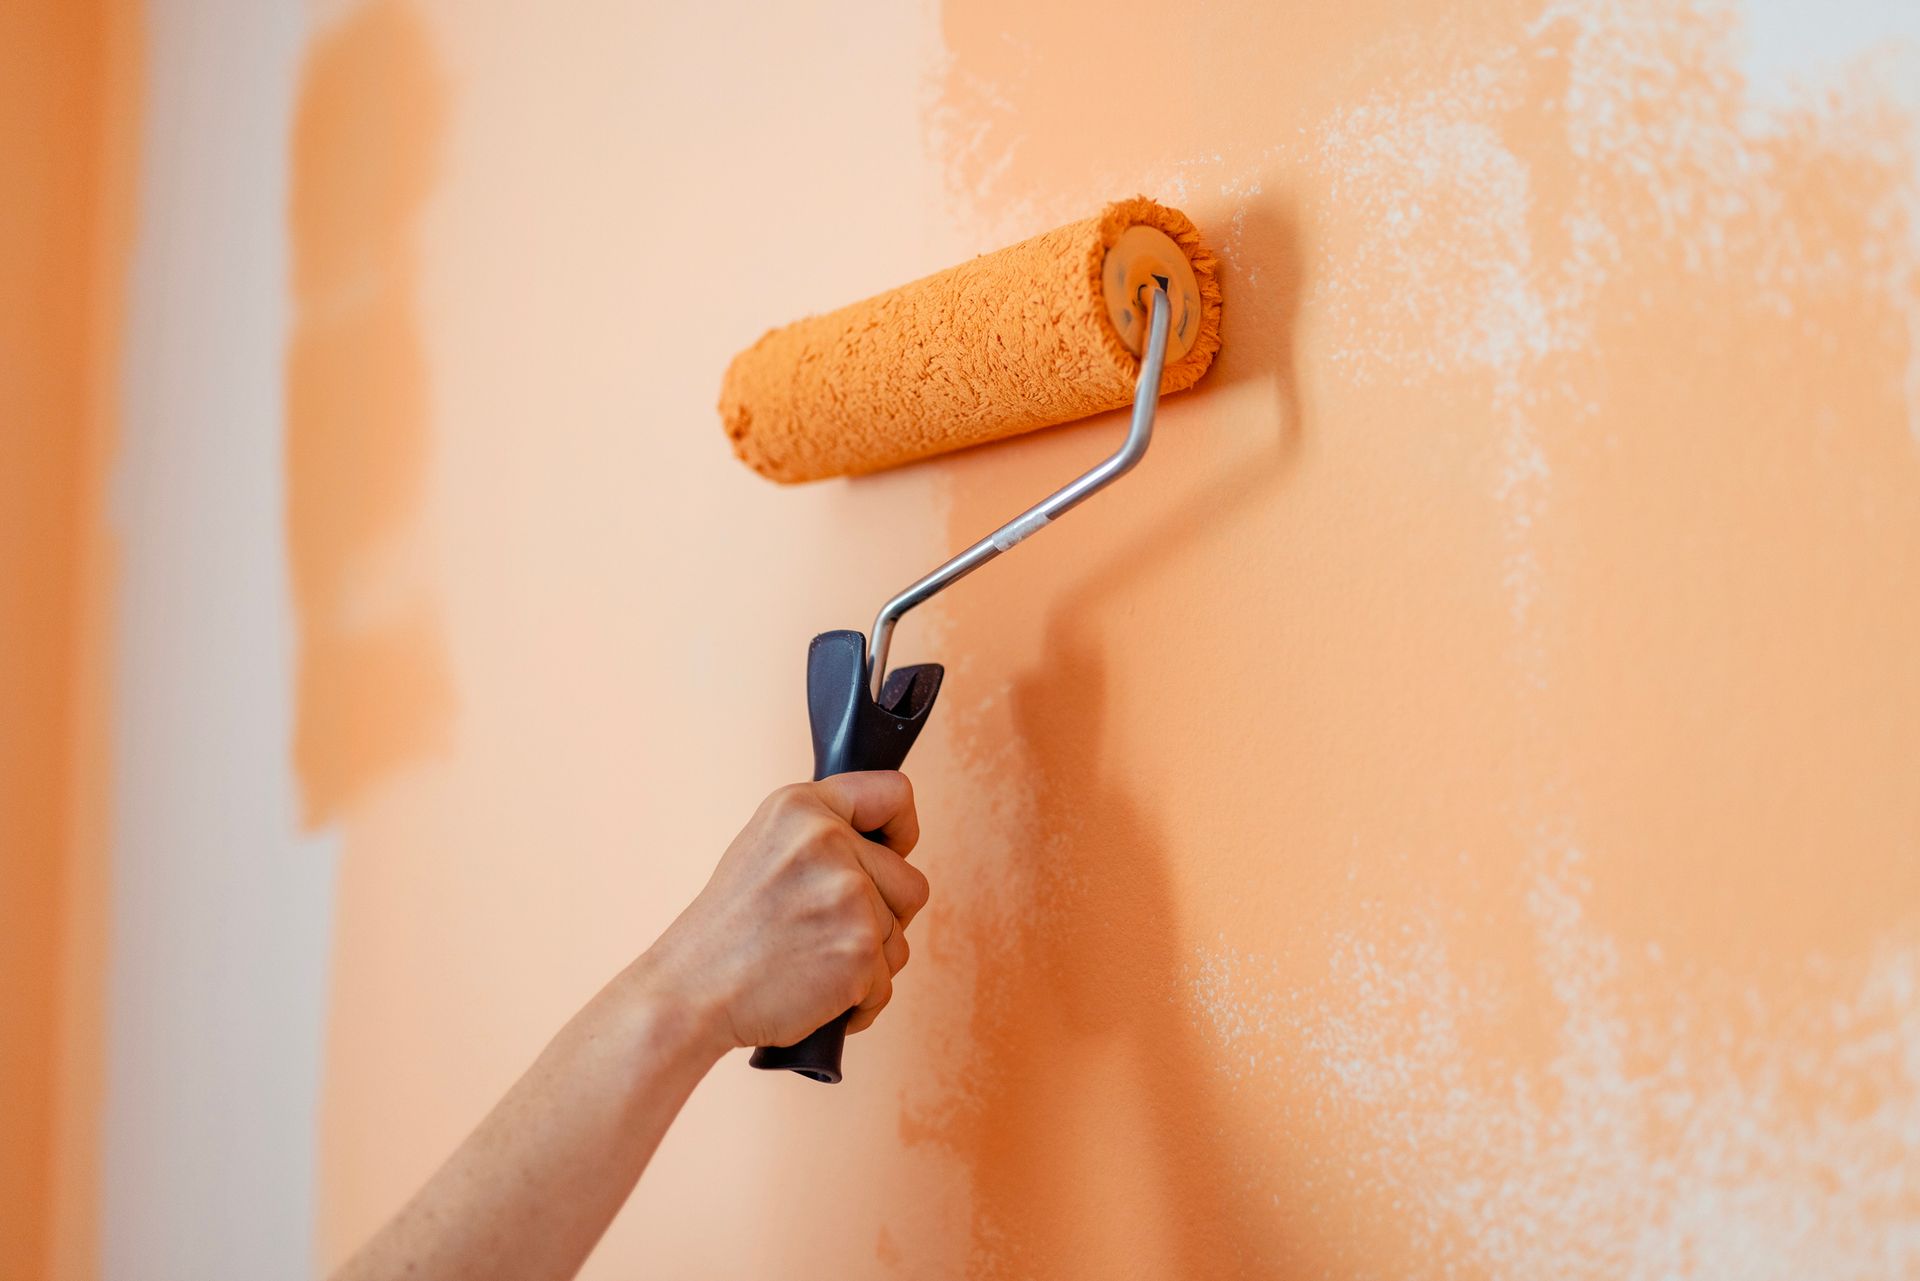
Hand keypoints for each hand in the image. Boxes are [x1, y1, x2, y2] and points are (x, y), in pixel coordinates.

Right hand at [642, 772, 927, 1052]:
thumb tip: (889, 848)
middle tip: (824, 934)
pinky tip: (815, 996)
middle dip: (882, 917)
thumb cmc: (726, 933)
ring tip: (809, 963)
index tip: (889, 855)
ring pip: (899, 937)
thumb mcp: (764, 849)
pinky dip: (859, 1001)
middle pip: (910, 883)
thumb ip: (823, 836)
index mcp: (800, 806)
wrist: (690, 993)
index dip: (900, 830)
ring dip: (867, 962)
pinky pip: (887, 982)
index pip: (894, 793)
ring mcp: (848, 894)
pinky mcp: (859, 948)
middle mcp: (827, 840)